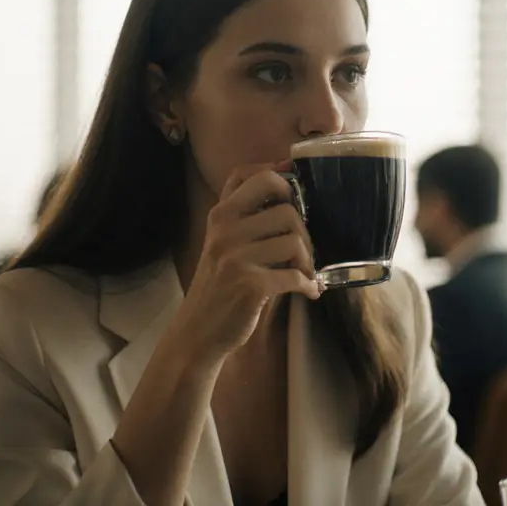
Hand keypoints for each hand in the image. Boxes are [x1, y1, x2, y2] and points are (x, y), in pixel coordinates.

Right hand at [170, 163, 320, 367]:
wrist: (197, 332)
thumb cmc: (218, 285)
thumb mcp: (222, 243)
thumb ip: (246, 216)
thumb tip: (286, 179)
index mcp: (220, 215)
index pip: (253, 174)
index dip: (281, 176)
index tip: (295, 192)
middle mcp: (226, 231)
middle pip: (286, 208)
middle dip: (304, 229)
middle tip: (303, 249)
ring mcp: (236, 258)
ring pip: (294, 240)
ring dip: (308, 260)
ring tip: (304, 272)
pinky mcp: (250, 286)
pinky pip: (295, 275)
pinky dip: (308, 285)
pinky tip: (309, 291)